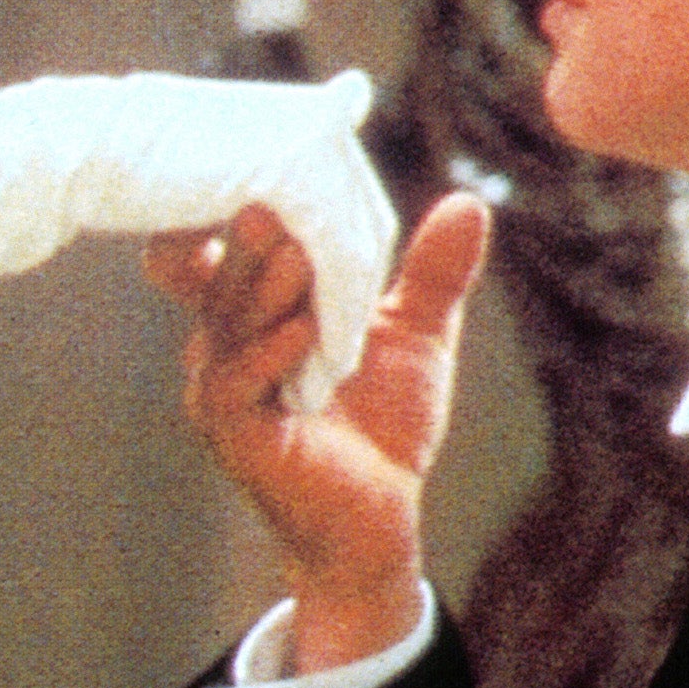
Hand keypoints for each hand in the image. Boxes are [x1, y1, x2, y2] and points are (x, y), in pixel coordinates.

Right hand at [145, 192, 489, 671]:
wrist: (380, 522)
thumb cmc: (381, 424)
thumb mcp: (414, 335)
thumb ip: (434, 274)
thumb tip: (469, 203)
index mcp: (255, 310)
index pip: (220, 247)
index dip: (219, 209)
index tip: (255, 165)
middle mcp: (225, 343)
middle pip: (226, 275)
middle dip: (249, 237)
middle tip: (274, 198)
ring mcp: (222, 390)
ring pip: (228, 324)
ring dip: (263, 288)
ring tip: (297, 253)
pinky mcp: (236, 436)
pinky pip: (235, 388)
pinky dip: (268, 355)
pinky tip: (302, 331)